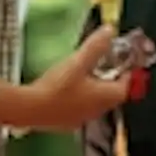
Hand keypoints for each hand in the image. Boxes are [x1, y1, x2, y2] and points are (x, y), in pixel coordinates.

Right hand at [19, 26, 133, 130]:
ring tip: (82, 78)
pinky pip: (78, 111)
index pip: (125, 87)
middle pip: (110, 97)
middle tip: (100, 68)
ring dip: (92, 93)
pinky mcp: (65, 125)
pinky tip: (65, 93)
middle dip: (108, 83)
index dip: (125, 75)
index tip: (119, 64)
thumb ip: (96, 45)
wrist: (30, 109)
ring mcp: (82, 120)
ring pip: (94, 105)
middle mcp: (97, 111)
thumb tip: (111, 29)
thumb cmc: (59, 85)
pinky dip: (78, 101)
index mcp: (105, 96)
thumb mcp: (78, 61)